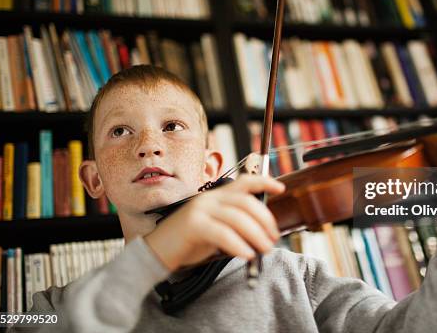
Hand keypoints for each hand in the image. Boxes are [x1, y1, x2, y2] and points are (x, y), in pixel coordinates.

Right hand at [144, 174, 284, 271]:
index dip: (264, 182)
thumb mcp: (215, 230)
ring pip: (237, 218)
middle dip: (265, 219)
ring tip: (264, 249)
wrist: (156, 252)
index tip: (280, 188)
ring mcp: (200, 210)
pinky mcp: (193, 225)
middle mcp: (209, 198)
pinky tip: (246, 255)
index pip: (243, 182)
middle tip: (273, 238)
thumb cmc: (187, 243)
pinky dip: (238, 245)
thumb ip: (234, 226)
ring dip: (256, 234)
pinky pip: (222, 233)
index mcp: (215, 196)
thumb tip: (262, 234)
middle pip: (246, 202)